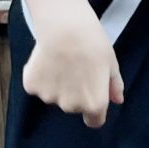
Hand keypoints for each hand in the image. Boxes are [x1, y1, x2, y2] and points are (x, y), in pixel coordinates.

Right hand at [23, 8, 123, 127]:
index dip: (94, 110)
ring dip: (57, 84)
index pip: (94, 121)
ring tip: (61, 60)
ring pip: (54, 96)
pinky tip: (46, 59)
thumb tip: (117, 100)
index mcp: (94, 104)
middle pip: (73, 107)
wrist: (64, 26)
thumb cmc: (92, 43)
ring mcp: (49, 98)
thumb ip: (113, 86)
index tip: (91, 94)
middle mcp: (71, 106)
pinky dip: (40, 76)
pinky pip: (37, 86)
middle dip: (75, 93)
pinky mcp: (31, 86)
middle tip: (76, 68)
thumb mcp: (111, 64)